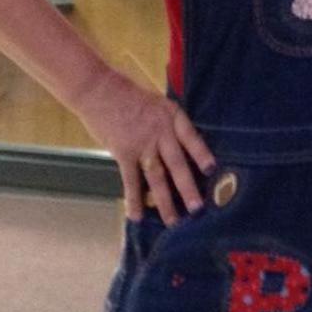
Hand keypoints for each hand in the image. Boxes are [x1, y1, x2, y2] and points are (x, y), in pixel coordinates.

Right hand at [78, 67, 214, 225]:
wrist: (98, 89)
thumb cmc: (127, 96)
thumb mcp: (157, 104)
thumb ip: (168, 125)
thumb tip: (181, 150)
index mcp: (172, 117)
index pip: (192, 138)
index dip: (202, 154)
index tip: (213, 170)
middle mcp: (160, 132)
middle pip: (178, 164)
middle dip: (188, 188)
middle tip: (198, 210)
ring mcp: (142, 144)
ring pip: (157, 177)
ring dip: (165, 201)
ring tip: (173, 222)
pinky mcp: (124, 152)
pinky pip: (131, 180)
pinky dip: (134, 199)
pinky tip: (137, 216)